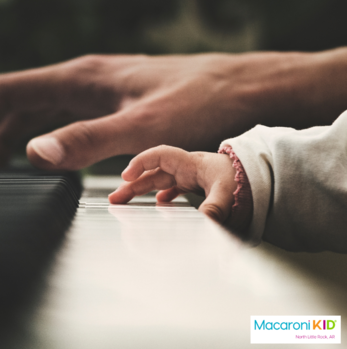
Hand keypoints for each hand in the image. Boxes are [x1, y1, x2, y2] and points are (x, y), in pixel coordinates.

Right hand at [0, 50, 345, 170]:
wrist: (244, 88)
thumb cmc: (201, 100)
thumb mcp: (143, 127)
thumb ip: (87, 140)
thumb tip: (33, 153)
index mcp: (80, 79)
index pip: (5, 94)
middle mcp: (83, 81)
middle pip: (16, 104)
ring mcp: (98, 92)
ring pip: (40, 113)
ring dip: (14, 140)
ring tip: (0, 170)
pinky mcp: (114, 105)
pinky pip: (65, 120)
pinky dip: (44, 140)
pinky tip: (48, 159)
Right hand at [108, 145, 236, 223]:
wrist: (262, 177)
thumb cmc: (245, 179)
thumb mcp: (229, 192)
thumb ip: (215, 207)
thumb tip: (204, 221)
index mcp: (191, 163)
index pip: (160, 155)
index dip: (140, 163)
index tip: (126, 176)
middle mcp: (187, 168)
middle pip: (152, 172)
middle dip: (132, 184)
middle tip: (115, 198)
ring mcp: (190, 177)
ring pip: (158, 181)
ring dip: (141, 190)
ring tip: (124, 202)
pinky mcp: (195, 185)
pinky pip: (171, 188)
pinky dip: (160, 195)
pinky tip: (156, 204)